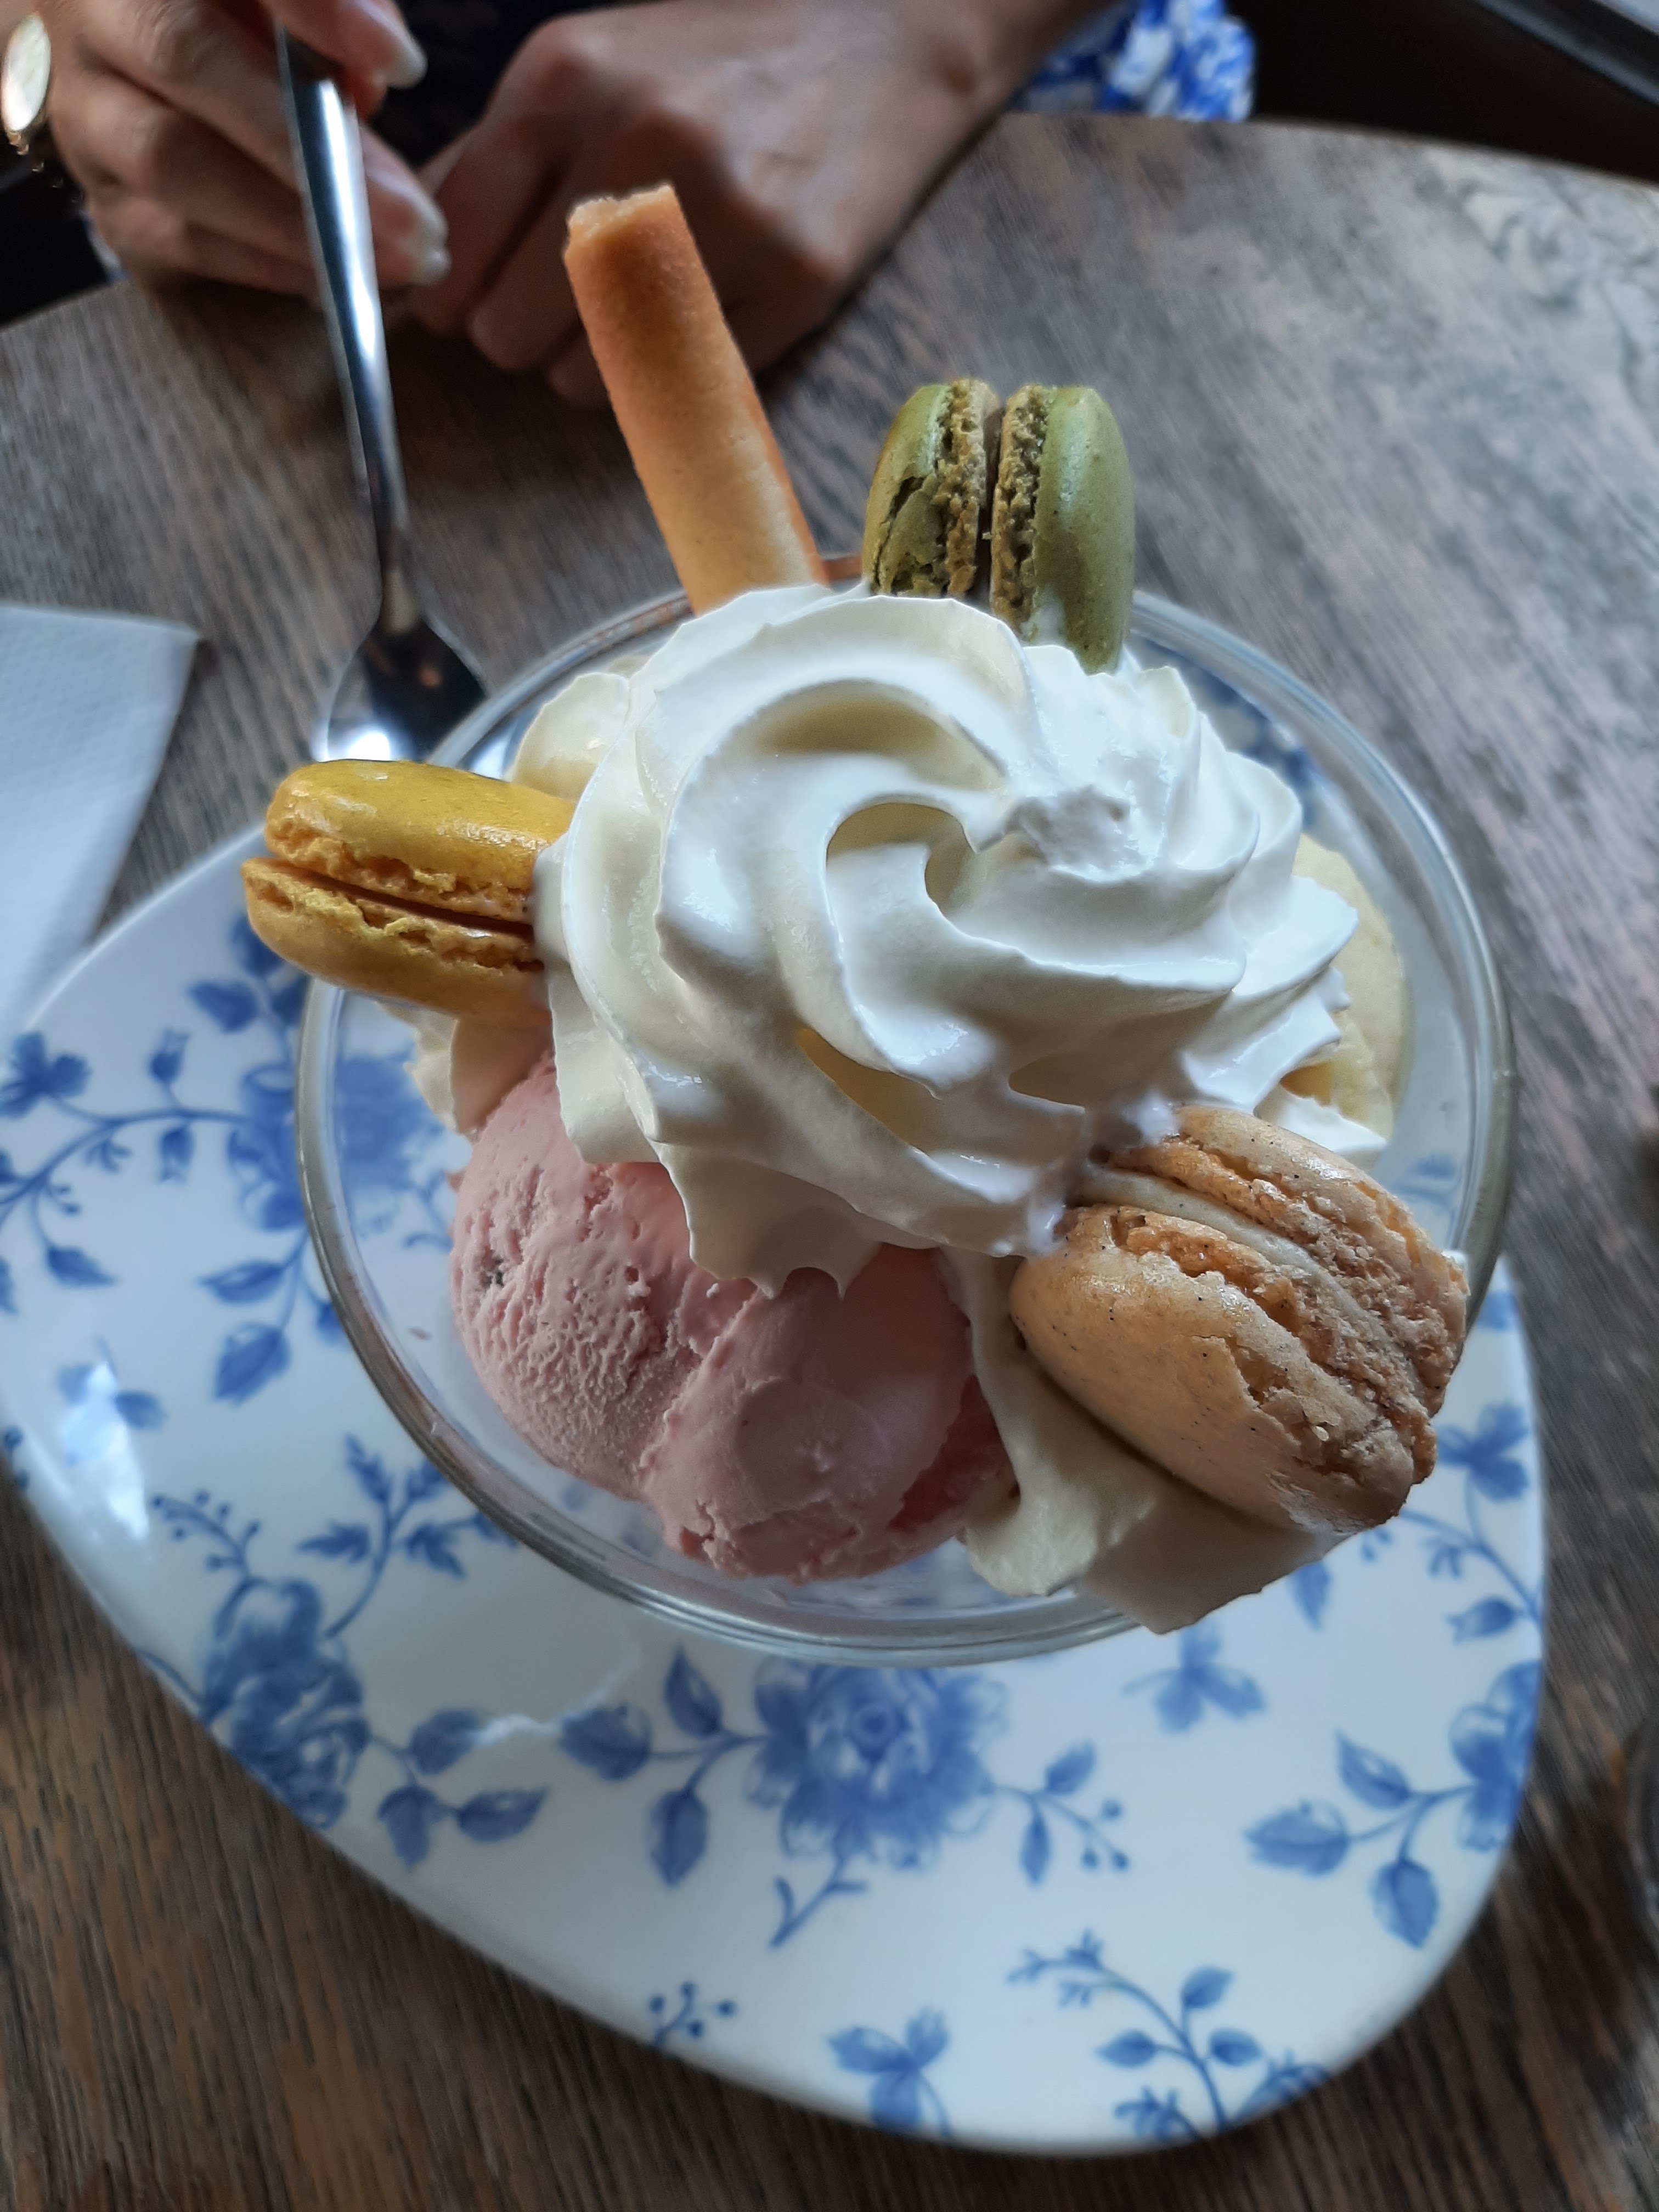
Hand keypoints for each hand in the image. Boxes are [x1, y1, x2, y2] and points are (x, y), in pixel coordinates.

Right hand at [40, 0, 449, 291]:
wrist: (150, 81)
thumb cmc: (241, 25)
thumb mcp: (289, 3)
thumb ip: (330, 7)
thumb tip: (379, 65)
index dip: (314, 8)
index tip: (402, 63)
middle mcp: (95, 20)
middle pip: (185, 58)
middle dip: (310, 143)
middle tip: (416, 215)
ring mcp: (87, 115)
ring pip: (174, 161)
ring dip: (295, 221)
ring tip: (397, 257)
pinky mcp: (106, 203)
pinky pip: (176, 239)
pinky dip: (264, 261)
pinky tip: (336, 274)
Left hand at [413, 0, 1090, 399]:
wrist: (883, 37)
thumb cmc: (715, 63)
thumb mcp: (588, 68)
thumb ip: (494, 157)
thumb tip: (414, 249)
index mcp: (564, 82)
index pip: (451, 246)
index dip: (454, 292)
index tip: (479, 296)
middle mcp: (635, 144)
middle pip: (505, 330)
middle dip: (524, 334)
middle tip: (568, 306)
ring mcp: (721, 218)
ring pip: (585, 376)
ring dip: (597, 365)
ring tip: (640, 309)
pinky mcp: (792, 282)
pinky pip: (680, 389)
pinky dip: (672, 378)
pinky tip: (696, 320)